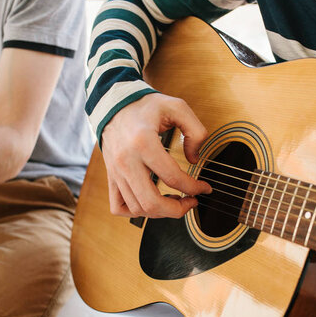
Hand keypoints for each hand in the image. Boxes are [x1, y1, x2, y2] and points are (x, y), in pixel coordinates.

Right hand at [101, 93, 211, 217]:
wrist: (114, 104)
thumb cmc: (145, 106)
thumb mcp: (177, 107)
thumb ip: (196, 131)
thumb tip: (195, 159)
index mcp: (143, 143)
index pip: (172, 178)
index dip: (194, 187)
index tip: (204, 188)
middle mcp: (126, 161)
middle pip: (151, 202)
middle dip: (178, 209)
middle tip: (191, 202)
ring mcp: (116, 172)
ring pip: (137, 208)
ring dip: (161, 212)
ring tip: (175, 201)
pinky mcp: (111, 177)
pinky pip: (119, 207)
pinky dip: (136, 212)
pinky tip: (151, 202)